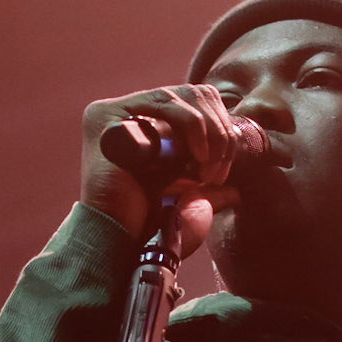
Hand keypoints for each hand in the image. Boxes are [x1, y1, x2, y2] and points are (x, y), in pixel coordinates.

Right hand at [81, 82, 244, 257]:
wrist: (123, 246)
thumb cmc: (151, 231)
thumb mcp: (189, 207)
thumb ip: (209, 195)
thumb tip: (234, 192)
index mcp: (148, 132)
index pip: (196, 106)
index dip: (220, 129)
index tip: (222, 169)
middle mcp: (129, 116)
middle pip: (192, 96)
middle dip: (219, 131)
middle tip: (217, 172)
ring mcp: (116, 114)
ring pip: (182, 97)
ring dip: (210, 132)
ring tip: (207, 170)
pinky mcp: (107, 116)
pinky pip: (162, 101)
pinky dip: (191, 123)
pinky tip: (198, 156)